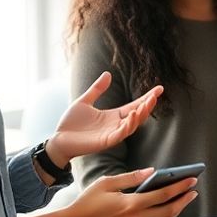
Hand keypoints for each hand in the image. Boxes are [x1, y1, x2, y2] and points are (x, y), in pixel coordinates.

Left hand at [48, 73, 162, 162]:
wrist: (58, 140)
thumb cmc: (70, 124)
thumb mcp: (85, 101)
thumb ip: (97, 89)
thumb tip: (108, 74)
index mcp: (113, 116)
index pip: (134, 105)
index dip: (146, 98)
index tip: (159, 88)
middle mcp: (116, 125)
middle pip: (137, 115)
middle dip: (148, 105)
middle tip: (156, 95)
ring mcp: (112, 134)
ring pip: (132, 125)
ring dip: (141, 115)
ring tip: (147, 103)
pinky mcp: (106, 142)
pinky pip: (121, 134)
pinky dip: (128, 125)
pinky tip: (132, 114)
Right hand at [65, 169, 196, 216]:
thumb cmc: (88, 201)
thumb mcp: (107, 182)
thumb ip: (131, 177)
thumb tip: (152, 172)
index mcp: (131, 204)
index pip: (163, 195)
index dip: (180, 187)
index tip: (192, 180)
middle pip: (168, 210)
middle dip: (184, 200)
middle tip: (194, 190)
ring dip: (177, 210)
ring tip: (185, 199)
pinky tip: (169, 211)